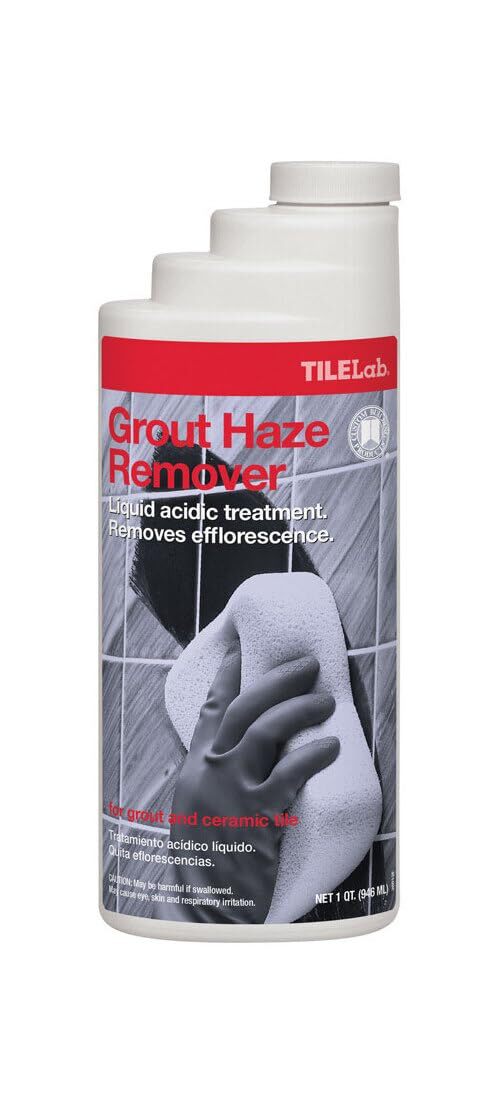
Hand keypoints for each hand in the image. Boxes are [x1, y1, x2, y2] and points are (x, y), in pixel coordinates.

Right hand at [168, 645, 338, 922]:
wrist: (206, 908)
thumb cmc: (204, 863)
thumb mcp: (193, 812)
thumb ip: (212, 779)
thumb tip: (238, 754)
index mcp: (194, 768)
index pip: (210, 708)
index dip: (229, 674)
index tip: (244, 646)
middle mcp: (210, 771)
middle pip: (244, 708)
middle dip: (277, 679)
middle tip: (308, 665)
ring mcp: (232, 791)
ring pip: (266, 731)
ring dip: (299, 710)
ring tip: (325, 701)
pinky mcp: (259, 815)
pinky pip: (290, 773)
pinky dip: (312, 755)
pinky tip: (330, 746)